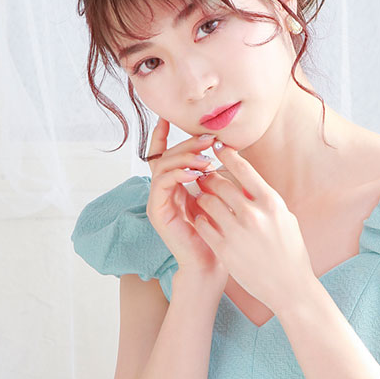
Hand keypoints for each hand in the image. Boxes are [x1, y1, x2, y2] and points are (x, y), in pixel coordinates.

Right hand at [144, 118, 228, 292]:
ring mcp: (158, 201)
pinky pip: (161, 184)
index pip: (162, 155)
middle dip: (186, 144)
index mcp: (175, 185)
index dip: (161, 135)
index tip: (166, 117)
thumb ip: (212, 174)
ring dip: (184, 158)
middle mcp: (162, 190)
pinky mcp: (157, 212)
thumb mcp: (218, 195)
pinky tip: (194, 173)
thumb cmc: (219, 229)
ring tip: (205, 159)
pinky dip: (177, 174)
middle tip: (207, 139)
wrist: (212, 261)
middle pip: (166, 156)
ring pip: (163, 167)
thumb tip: (222, 148)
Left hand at [191, 141, 316, 313]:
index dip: (227, 154)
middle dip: (208, 177)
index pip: (244, 169)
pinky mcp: (224, 249)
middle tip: (202, 175)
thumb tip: (248, 181)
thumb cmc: (289, 251)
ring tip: (201, 197)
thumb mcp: (284, 218)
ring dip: (201, 197)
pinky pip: (202, 224)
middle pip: (220, 183)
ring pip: (207, 202)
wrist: (289, 286)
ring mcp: (237, 232)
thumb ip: (265, 199)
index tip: (217, 146)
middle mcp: (253, 214)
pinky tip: (201, 219)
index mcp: (271, 202)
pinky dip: (199, 218)